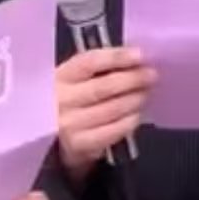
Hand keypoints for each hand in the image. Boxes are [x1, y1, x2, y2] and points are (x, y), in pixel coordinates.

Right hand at [55, 47, 155, 182]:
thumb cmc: (67, 100)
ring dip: (134, 100)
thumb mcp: (71, 80)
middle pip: (103, 87)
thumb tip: (134, 59)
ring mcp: (69, 124)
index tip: (139, 55)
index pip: (89, 62)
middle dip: (132, 79)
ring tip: (145, 93)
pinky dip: (129, 121)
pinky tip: (136, 114)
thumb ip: (97, 69)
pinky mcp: (79, 145)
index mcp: (58, 76)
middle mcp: (60, 100)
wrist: (47, 138)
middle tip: (151, 75)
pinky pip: (112, 131)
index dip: (116, 57)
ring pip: (111, 109)